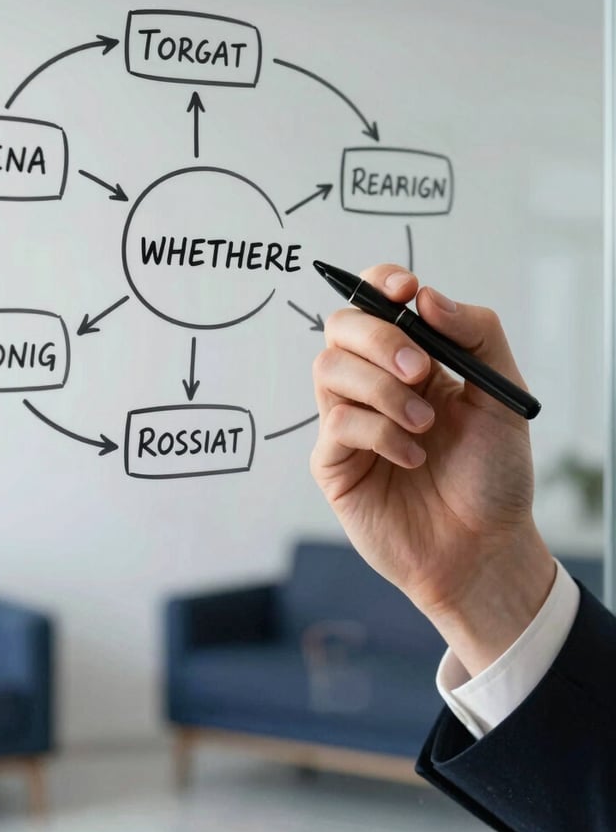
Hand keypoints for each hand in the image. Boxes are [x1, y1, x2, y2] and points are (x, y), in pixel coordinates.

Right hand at [310, 264, 554, 674]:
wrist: (483, 548)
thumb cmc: (492, 475)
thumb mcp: (502, 396)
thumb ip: (475, 334)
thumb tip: (426, 296)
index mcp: (412, 360)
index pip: (376, 302)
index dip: (380, 284)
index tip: (405, 290)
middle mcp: (373, 384)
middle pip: (341, 328)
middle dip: (378, 339)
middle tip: (421, 370)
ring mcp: (349, 421)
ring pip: (329, 369)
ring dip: (381, 390)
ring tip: (424, 424)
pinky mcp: (334, 461)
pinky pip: (337, 424)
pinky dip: (380, 434)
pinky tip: (412, 458)